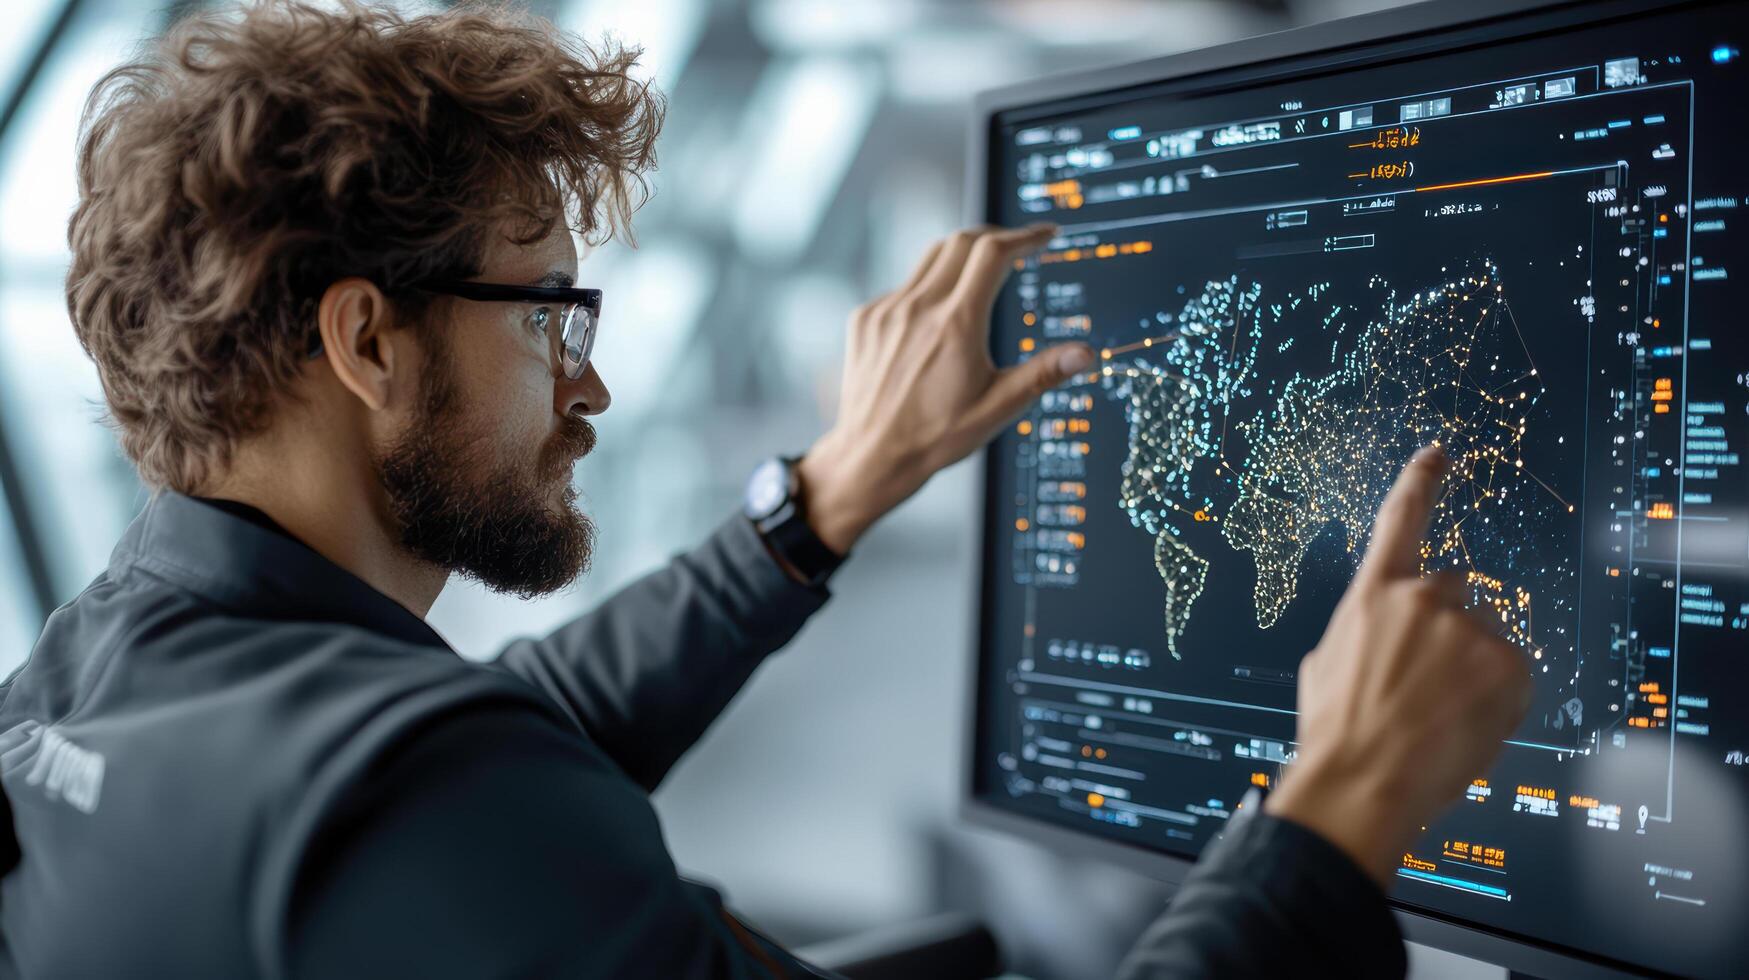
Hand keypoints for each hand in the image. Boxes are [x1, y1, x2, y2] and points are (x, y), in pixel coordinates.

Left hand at [798, 224, 1094, 552]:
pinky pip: (903, 286)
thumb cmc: (936, 436)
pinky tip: (938, 316)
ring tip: (982, 272)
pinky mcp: (866, 319)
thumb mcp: (998, 407)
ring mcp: (887, 310)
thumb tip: (1087, 354)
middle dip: (996, 237)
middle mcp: (919, 308)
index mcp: (957, 325)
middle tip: (1018, 247)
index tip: (1045, 236)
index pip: (995, 253)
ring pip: (930, 258)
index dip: (1025, 237)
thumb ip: (1044, 373)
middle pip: (962, 241)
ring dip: (961, 255)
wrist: (873, 455)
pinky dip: (928, 287)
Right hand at [1263, 446, 1532, 886]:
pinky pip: (1512, 675)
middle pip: (1455, 592)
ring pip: (1484, 641)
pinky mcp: (1506, 664)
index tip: (1438, 453)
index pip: (1399, 520)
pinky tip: (1463, 725)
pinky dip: (1496, 699)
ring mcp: (1467, 630)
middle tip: (1427, 682)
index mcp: (1371, 596)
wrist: (1362, 782)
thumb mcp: (1326, 665)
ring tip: (1438, 717)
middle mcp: (1423, 599)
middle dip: (1448, 629)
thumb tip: (1383, 636)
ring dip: (1470, 671)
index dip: (1419, 482)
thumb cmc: (1335, 732)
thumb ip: (1363, 632)